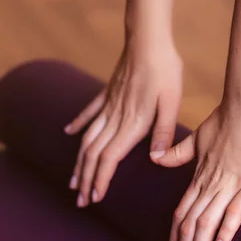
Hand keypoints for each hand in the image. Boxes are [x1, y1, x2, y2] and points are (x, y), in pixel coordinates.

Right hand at [64, 44, 182, 205]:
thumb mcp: (171, 103)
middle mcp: (115, 117)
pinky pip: (88, 112)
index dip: (101, 179)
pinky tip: (68, 133)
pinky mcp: (107, 93)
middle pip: (94, 153)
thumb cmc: (165, 71)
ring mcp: (108, 105)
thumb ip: (163, 131)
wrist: (149, 40)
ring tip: (73, 179)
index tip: (94, 198)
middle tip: (80, 200)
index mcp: (132, 124)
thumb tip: (154, 159)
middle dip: (86, 178)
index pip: (110, 158)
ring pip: (87, 138)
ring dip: (79, 161)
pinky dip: (78, 125)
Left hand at [153, 102, 240, 240]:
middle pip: (190, 225)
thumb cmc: (227, 119)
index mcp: (199, 177)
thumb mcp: (199, 138)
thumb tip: (156, 159)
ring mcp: (231, 184)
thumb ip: (178, 153)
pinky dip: (225, 230)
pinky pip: (235, 210)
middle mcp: (210, 184)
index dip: (175, 239)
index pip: (181, 214)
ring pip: (207, 223)